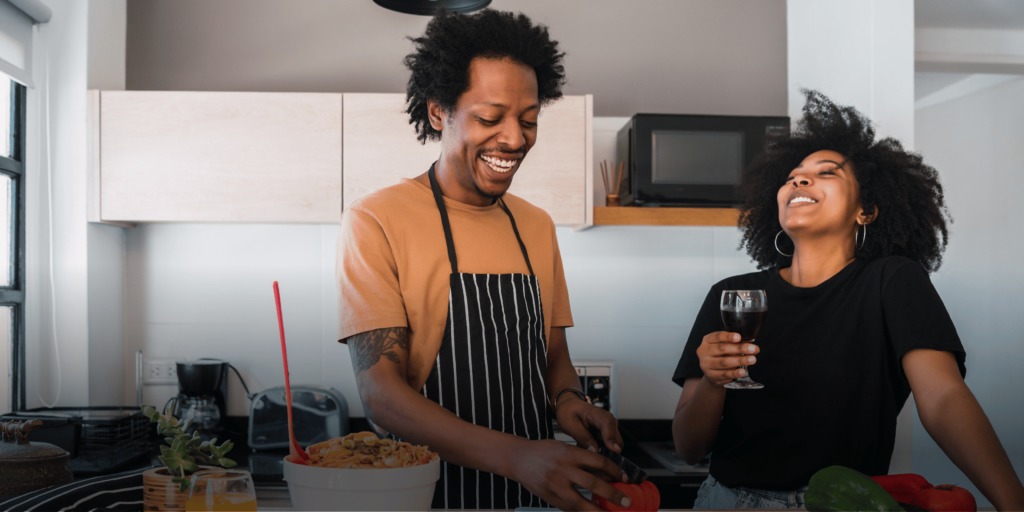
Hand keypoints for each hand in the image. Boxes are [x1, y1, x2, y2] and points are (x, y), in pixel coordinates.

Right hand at [510, 438, 630, 510]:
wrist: (518, 459)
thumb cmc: (543, 451)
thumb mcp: (565, 448)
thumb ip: (584, 459)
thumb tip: (607, 474)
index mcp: (569, 453)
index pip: (598, 462)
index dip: (615, 471)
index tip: (624, 477)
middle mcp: (563, 469)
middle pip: (593, 484)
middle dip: (613, 494)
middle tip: (627, 501)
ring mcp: (555, 486)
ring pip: (581, 503)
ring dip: (599, 511)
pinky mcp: (550, 498)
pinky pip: (570, 509)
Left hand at [556, 394, 623, 452]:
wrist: (569, 406)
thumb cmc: (569, 412)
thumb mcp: (570, 424)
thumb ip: (582, 438)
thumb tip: (595, 452)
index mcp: (597, 413)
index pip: (608, 425)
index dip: (611, 439)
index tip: (614, 450)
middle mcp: (608, 419)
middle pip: (615, 438)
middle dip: (606, 450)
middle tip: (589, 454)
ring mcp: (610, 426)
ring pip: (614, 444)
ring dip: (602, 450)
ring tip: (586, 448)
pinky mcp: (609, 432)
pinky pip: (609, 445)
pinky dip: (601, 449)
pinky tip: (589, 446)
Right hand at [697, 331, 759, 387]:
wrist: (713, 373)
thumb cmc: (721, 355)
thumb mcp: (727, 347)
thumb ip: (739, 345)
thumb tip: (755, 348)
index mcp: (707, 340)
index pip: (717, 336)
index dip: (728, 337)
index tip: (739, 337)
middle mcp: (703, 351)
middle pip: (721, 349)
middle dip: (739, 348)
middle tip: (752, 349)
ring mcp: (705, 364)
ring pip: (723, 362)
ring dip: (739, 360)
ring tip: (752, 359)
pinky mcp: (710, 376)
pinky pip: (724, 374)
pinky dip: (735, 373)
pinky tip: (743, 371)